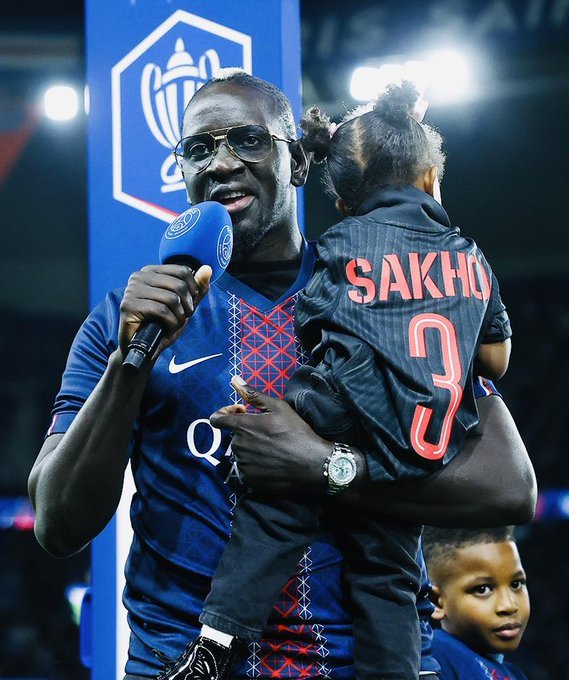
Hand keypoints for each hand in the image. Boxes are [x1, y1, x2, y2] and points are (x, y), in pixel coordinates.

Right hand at [118, 264, 210, 357]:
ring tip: (175, 323)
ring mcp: (131, 290)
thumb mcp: (183, 305)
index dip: (193, 290)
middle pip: (178, 285)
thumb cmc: (162, 324)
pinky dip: (170, 322)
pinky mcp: (128, 306)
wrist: (143, 347)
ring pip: (171, 298)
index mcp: (150, 271)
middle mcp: (138, 277)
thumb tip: (208, 268)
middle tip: (183, 317)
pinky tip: (167, 328)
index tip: (190, 304)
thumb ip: (196, 288)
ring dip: (179, 316)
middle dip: (187, 305)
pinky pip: (160, 310)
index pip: (182, 271)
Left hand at [210, 377, 330, 493]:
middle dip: (246, 431)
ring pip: (240, 452)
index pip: (216, 419)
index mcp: (242, 426)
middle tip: (267, 432)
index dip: (225, 413)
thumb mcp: (278, 407)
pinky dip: (254, 464)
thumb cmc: (296, 432)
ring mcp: (242, 464)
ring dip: (250, 448)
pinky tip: (271, 461)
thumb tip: (234, 380)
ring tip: (272, 448)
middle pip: (234, 435)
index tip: (240, 412)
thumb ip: (253, 394)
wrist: (311, 463)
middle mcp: (237, 446)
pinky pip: (245, 468)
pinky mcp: (248, 479)